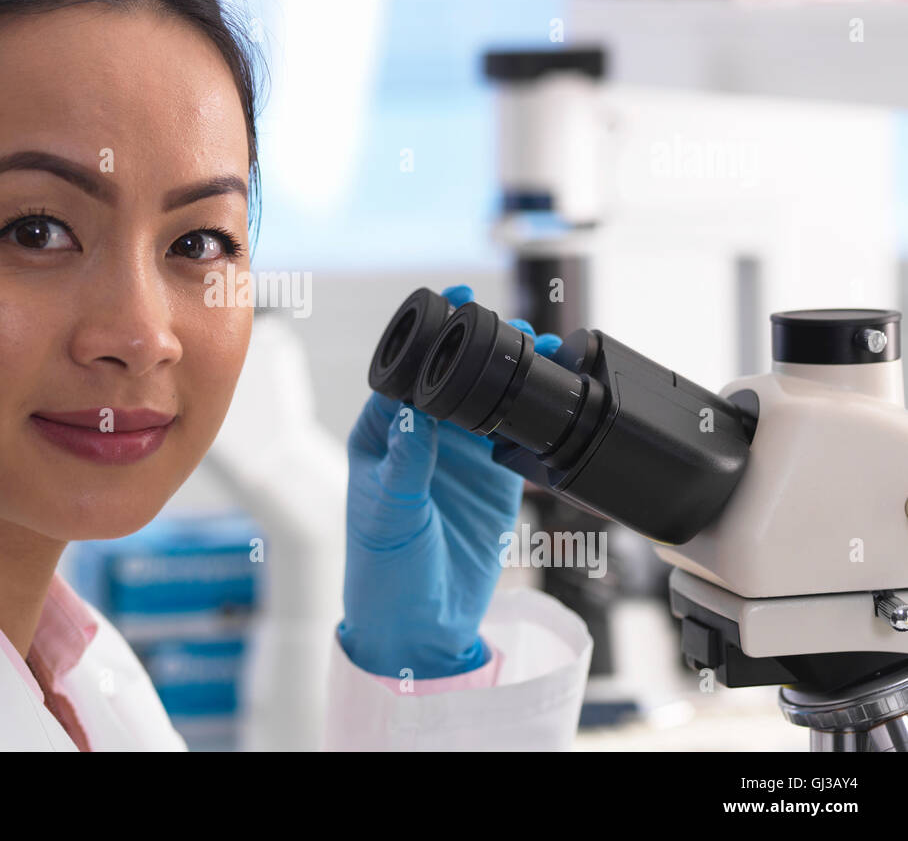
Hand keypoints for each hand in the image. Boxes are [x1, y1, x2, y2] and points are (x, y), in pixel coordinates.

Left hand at [338, 285, 561, 679]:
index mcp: (381, 435)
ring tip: (544, 347)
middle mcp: (419, 439)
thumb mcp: (389, 511)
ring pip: (487, 402)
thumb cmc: (382, 571)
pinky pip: (514, 437)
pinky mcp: (492, 482)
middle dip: (480, 348)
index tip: (455, 306)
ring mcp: (458, 459)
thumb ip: (407, 460)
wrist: (420, 628)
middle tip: (514, 324)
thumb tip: (417, 409)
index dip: (431, 340)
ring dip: (512, 375)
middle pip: (452, 379)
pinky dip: (533, 414)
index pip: (406, 375)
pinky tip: (553, 391)